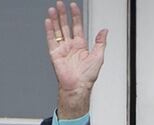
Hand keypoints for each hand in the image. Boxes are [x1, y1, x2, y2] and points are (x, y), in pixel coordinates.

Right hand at [45, 1, 106, 118]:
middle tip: (60, 4)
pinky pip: (51, 40)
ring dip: (55, 19)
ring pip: (58, 30)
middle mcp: (70, 46)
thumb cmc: (88, 76)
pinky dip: (49, 30)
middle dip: (63, 14)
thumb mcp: (99, 56)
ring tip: (53, 9)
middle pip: (65, 26)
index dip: (76, 16)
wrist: (78, 86)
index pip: (77, 26)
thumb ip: (100, 42)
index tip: (73, 6)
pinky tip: (48, 21)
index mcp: (81, 45)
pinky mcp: (55, 54)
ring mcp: (62, 49)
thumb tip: (104, 30)